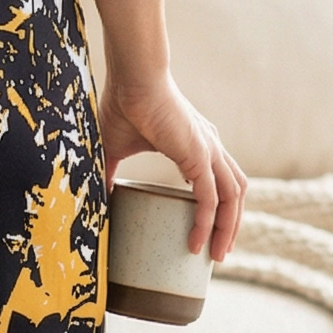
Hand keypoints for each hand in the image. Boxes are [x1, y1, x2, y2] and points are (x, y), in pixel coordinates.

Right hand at [97, 71, 246, 263]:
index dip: (220, 207)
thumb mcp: (116, 147)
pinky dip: (207, 222)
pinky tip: (197, 243)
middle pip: (235, 192)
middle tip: (219, 252)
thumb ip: (110, 172)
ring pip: (232, 198)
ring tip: (216, 253)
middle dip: (231, 224)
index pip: (221, 180)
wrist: (132, 79)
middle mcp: (211, 147)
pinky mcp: (200, 156)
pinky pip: (212, 199)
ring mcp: (209, 150)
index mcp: (197, 144)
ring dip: (228, 228)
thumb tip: (98, 196)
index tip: (208, 232)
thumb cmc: (123, 105)